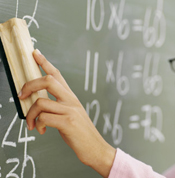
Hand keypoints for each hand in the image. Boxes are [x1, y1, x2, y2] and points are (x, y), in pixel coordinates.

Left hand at [18, 49, 115, 177]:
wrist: (95, 147)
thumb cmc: (80, 132)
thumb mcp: (71, 115)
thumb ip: (58, 106)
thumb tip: (38, 104)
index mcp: (71, 97)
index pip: (57, 75)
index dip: (45, 63)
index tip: (35, 53)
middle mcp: (71, 100)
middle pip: (48, 81)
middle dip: (29, 85)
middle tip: (20, 95)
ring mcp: (70, 110)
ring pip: (41, 102)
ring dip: (30, 114)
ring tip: (31, 124)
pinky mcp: (68, 122)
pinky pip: (43, 118)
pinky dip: (37, 124)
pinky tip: (42, 131)